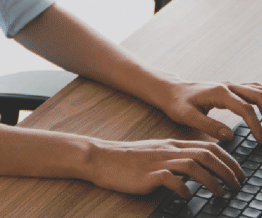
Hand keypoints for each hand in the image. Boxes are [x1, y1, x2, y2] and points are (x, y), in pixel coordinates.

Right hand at [86, 137, 244, 198]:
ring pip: (193, 165)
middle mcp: (168, 151)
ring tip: (222, 193)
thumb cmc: (128, 159)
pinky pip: (171, 180)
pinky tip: (188, 197)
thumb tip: (198, 168)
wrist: (102, 158)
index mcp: (172, 145)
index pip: (207, 147)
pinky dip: (184, 189)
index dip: (229, 160)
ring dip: (213, 180)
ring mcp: (158, 162)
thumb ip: (175, 158)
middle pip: (206, 154)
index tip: (240, 173)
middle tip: (238, 185)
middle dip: (227, 170)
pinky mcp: (148, 175)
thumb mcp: (156, 153)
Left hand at [155, 79, 261, 142]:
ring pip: (257, 90)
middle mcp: (227, 86)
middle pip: (258, 95)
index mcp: (219, 93)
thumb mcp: (187, 116)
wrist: (169, 90)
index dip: (257, 127)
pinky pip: (252, 91)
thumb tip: (229, 135)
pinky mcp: (230, 90)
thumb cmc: (176, 103)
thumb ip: (208, 125)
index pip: (246, 109)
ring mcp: (230, 86)